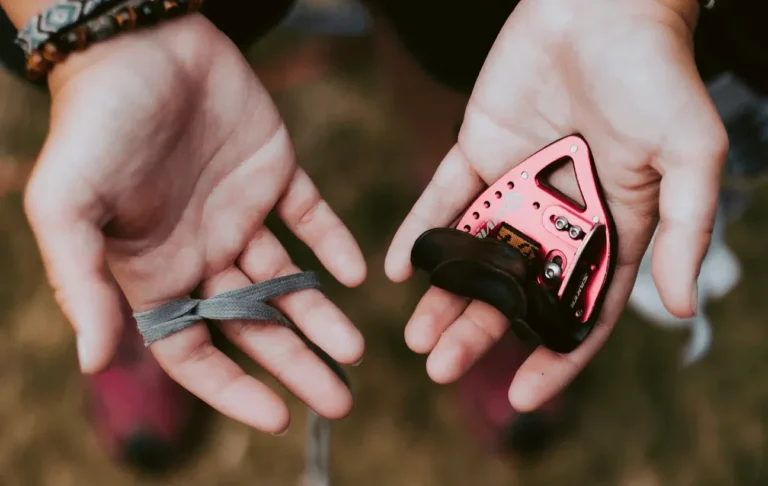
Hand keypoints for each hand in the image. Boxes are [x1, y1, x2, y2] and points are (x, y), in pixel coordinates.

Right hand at [23, 15, 365, 433]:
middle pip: (253, 326)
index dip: (233, 389)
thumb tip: (92, 361)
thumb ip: (81, 284)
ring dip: (322, 317)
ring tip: (357, 351)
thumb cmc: (94, 124)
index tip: (278, 417)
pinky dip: (335, 245)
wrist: (141, 42)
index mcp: (153, 272)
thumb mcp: (67, 208)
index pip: (195, 351)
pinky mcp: (275, 174)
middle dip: (295, 366)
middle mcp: (201, 252)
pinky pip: (312, 218)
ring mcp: (240, 214)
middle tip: (340, 400)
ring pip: (288, 281)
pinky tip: (356, 274)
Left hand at [386, 0, 725, 410]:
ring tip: (415, 335)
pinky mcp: (478, 152)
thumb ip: (683, 230)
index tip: (526, 394)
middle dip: (480, 332)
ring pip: (475, 255)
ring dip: (444, 296)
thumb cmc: (657, 76)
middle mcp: (558, 217)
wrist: (603, 6)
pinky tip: (396, 266)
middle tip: (440, 366)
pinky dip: (420, 231)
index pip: (582, 308)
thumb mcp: (689, 155)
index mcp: (611, 228)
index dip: (557, 354)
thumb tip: (677, 307)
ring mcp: (514, 187)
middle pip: (516, 291)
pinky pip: (443, 198)